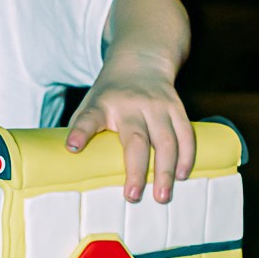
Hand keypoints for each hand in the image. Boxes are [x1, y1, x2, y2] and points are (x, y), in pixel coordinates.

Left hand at [65, 55, 195, 204]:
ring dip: (164, 171)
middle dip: (135, 170)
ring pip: (166, 140)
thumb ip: (83, 131)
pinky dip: (186, 156)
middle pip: (135, 140)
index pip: (89, 119)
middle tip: (132, 196)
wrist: (141, 61)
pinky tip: (181, 175)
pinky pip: (185, 134)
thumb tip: (72, 169)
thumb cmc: (109, 95)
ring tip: (161, 196)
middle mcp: (130, 105)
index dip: (80, 133)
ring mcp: (156, 106)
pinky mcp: (176, 107)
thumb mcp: (90, 104)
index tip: (72, 147)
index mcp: (102, 105)